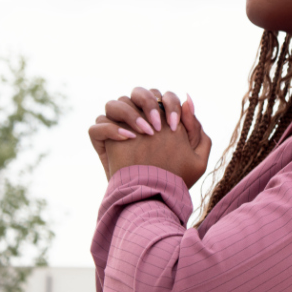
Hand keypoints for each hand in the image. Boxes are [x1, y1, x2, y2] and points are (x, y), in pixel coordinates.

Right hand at [88, 90, 211, 187]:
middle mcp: (137, 118)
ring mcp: (117, 127)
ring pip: (114, 104)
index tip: (175, 126)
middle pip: (137, 92)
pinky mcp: (102, 142)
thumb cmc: (174, 178)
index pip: (162, 96)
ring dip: (130, 113)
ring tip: (144, 132)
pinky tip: (127, 139)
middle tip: (157, 126)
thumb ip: (195, 129)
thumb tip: (188, 99)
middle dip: (148, 104)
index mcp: (159, 117)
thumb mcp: (194, 158)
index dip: (170, 104)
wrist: (152, 199)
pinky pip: (97, 127)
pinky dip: (110, 129)